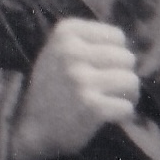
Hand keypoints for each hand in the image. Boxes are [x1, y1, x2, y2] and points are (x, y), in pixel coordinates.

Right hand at [11, 16, 139, 159]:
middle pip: (127, 58)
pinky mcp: (91, 106)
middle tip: (110, 91)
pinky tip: (110, 118)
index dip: (117, 56)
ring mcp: (81, 79)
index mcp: (66, 32)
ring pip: (131, 81)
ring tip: (112, 102)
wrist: (28, 128)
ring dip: (128, 96)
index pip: (118, 37)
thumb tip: (128, 47)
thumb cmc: (50, 89)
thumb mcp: (58, 52)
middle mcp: (72, 52)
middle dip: (124, 76)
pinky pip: (127, 107)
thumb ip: (88, 42)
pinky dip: (123, 115)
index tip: (103, 71)